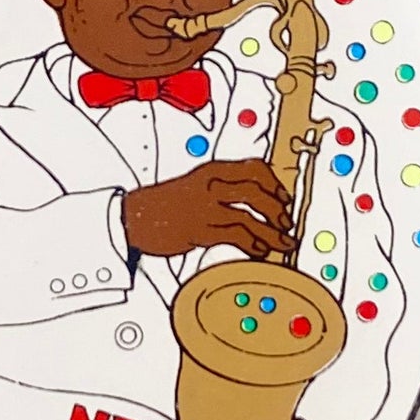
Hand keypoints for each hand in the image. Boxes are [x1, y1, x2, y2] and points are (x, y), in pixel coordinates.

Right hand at [121, 159, 291, 261]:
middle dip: (278, 209)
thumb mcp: (196, 185)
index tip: (285, 198)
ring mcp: (205, 207)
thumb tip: (257, 203)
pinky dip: (254, 245)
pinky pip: (236, 236)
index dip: (275, 183)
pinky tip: (261, 252)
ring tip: (283, 243)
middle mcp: (211, 184)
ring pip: (250, 216)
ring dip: (272, 232)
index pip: (254, 168)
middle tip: (286, 223)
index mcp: (213, 170)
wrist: (132, 217)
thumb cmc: (165, 203)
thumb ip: (224, 188)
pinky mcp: (200, 230)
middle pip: (257, 191)